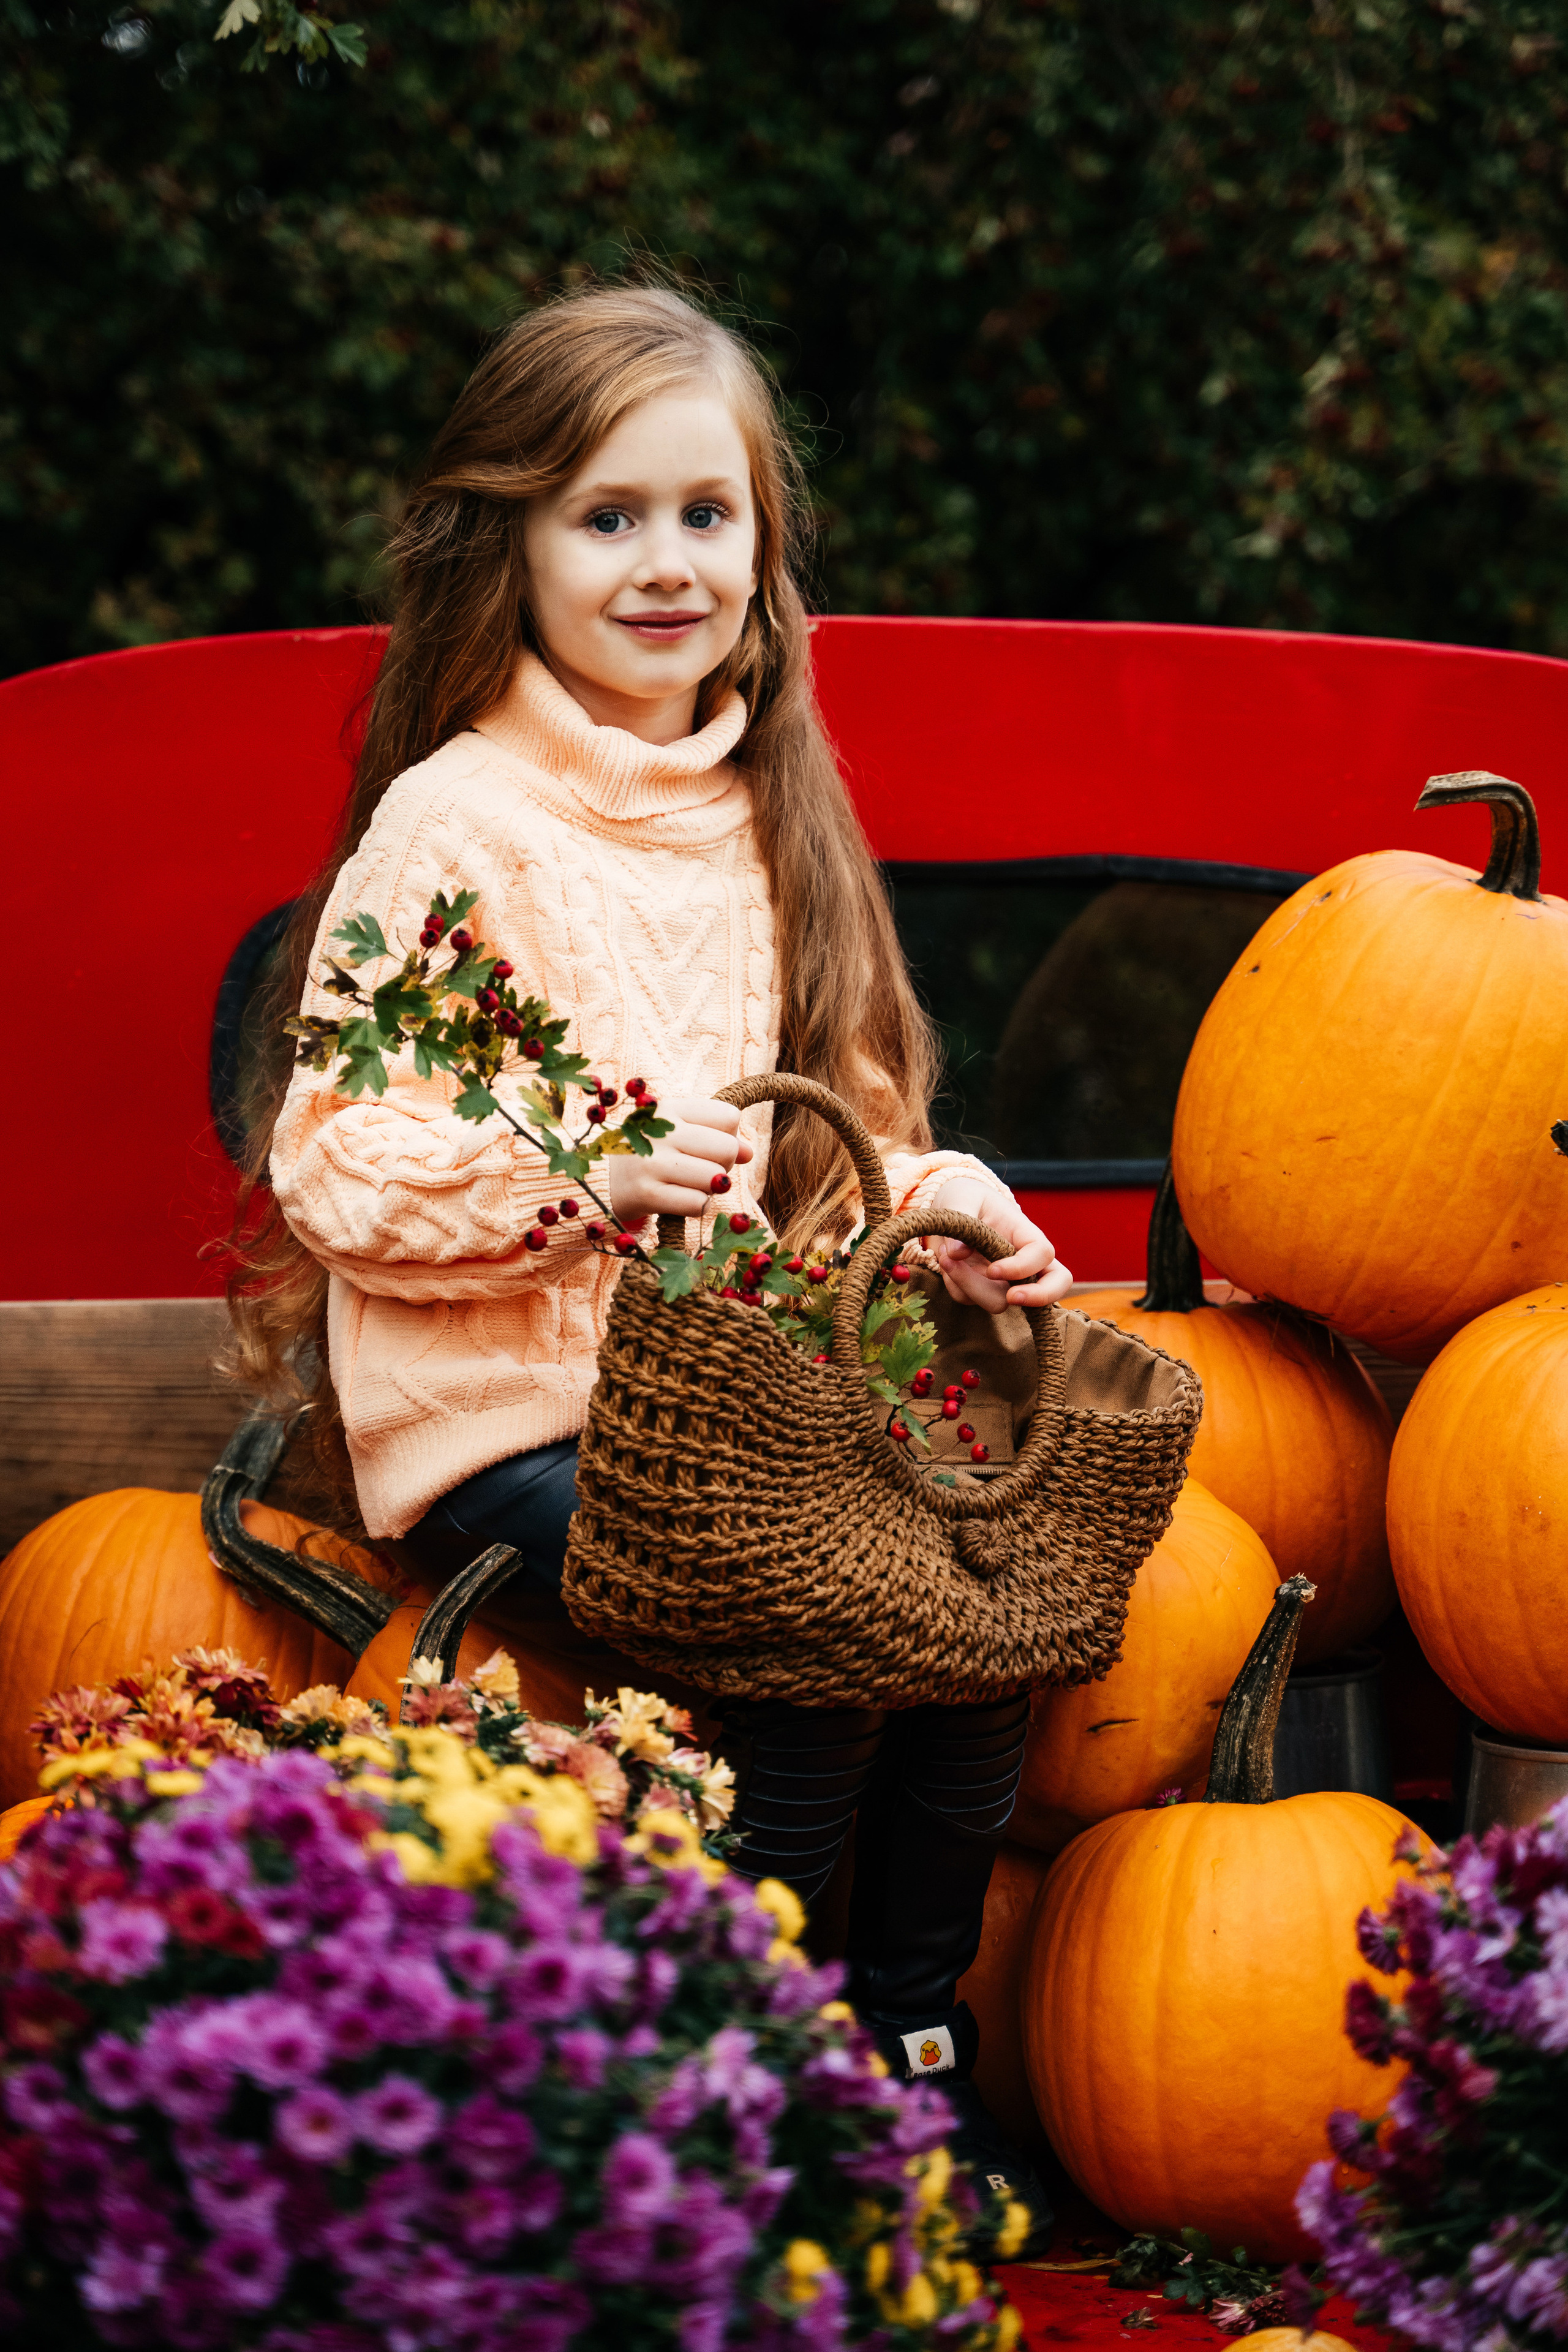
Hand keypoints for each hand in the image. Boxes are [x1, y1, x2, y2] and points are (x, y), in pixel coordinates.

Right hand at [604, 1093, 754, 1224]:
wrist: (598, 1177)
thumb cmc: (648, 1151)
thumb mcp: (676, 1131)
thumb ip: (716, 1134)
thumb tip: (749, 1152)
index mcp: (669, 1108)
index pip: (729, 1116)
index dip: (729, 1136)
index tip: (708, 1146)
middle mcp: (660, 1132)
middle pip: (727, 1148)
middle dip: (723, 1165)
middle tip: (700, 1170)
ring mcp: (652, 1163)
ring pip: (715, 1178)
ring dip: (710, 1188)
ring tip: (689, 1185)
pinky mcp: (646, 1194)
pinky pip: (698, 1204)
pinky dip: (697, 1205)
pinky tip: (679, 1199)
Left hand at [923, 1177, 1072, 1312]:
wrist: (951, 1207)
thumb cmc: (967, 1198)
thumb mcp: (963, 1197)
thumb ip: (962, 1217)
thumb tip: (957, 1253)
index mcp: (1026, 1235)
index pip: (1043, 1255)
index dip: (1023, 1267)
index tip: (992, 1269)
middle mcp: (1022, 1262)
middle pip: (1051, 1288)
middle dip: (1036, 1298)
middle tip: (1011, 1297)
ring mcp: (1003, 1280)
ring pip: (999, 1302)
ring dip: (969, 1286)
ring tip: (947, 1257)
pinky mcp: (980, 1289)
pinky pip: (968, 1299)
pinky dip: (953, 1283)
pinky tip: (946, 1260)